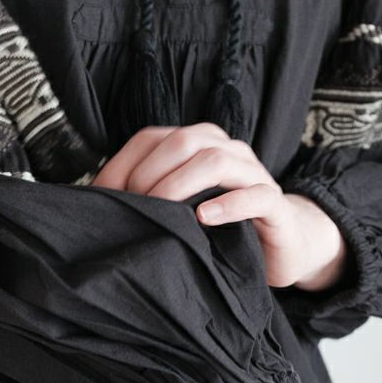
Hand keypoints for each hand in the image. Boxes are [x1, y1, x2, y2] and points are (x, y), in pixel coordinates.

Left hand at [91, 122, 348, 291]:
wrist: (283, 245)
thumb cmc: (222, 226)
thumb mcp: (181, 209)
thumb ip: (149, 199)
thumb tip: (98, 204)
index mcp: (197, 145)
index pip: (151, 138)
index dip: (124, 164)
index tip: (106, 199)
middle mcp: (225, 149)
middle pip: (182, 141)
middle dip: (150, 175)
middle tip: (136, 209)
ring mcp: (252, 173)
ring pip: (216, 159)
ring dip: (182, 184)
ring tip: (165, 212)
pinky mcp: (273, 203)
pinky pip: (254, 195)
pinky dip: (228, 204)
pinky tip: (205, 218)